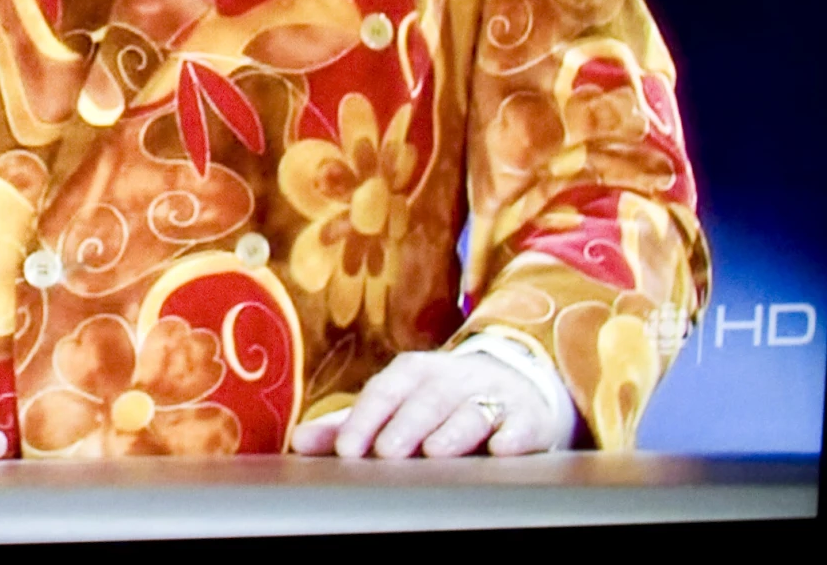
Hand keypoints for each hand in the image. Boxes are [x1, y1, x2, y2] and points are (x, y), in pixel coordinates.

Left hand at [290, 350, 566, 457]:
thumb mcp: (399, 403)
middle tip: (386, 453)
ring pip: (473, 411)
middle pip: (427, 400)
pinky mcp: (529, 417)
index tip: (346, 450)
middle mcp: (452, 378)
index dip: (364, 419)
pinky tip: (503, 449)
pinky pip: (523, 425)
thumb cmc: (443, 400)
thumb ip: (353, 425)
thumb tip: (297, 443)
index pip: (384, 392)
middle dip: (406, 425)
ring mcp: (494, 395)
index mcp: (414, 373)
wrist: (518, 382)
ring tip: (435, 452)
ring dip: (453, 430)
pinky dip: (514, 436)